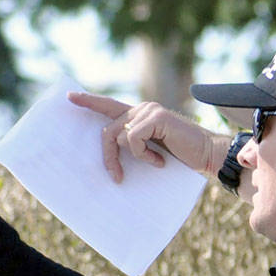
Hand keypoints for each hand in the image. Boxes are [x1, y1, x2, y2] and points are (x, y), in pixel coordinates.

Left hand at [67, 91, 229, 182]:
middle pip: (108, 130)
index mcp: (140, 115)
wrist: (207, 156)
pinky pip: (133, 140)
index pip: (109, 106)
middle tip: (117, 177)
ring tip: (156, 163)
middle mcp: (142, 109)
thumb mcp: (151, 151)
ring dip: (133, 157)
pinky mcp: (156, 117)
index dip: (89, 101)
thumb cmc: (181, 158)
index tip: (69, 97)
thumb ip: (134, 144)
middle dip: (108, 156)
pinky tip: (161, 160)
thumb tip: (111, 152)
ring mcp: (149, 110)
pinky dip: (144, 155)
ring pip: (118, 136)